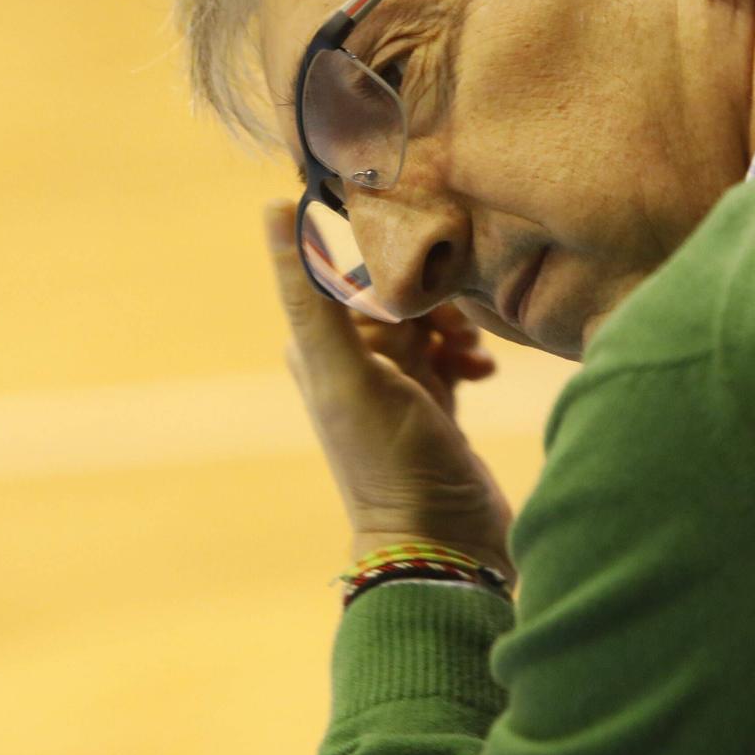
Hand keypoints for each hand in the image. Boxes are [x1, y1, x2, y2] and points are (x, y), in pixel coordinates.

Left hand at [263, 202, 515, 582]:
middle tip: (454, 328)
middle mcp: (348, 360)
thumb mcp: (349, 372)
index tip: (425, 276)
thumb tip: (272, 206)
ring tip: (469, 353)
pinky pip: (450, 352)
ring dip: (455, 323)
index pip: (351, 267)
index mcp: (315, 346)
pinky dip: (468, 355)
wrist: (441, 547)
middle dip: (432, 295)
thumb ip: (312, 294)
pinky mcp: (432, 402)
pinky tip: (481, 374)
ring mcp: (393, 383)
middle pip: (395, 289)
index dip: (392, 263)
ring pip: (427, 316)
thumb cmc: (389, 460)